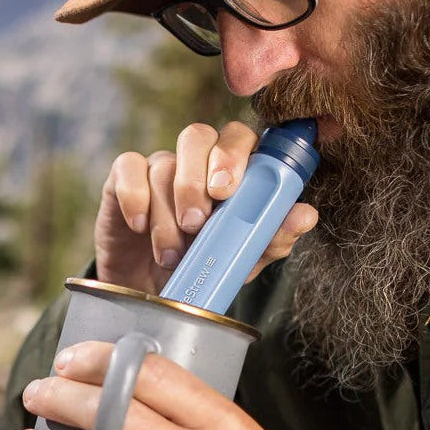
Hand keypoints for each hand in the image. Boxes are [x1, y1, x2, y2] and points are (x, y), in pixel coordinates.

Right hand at [94, 120, 317, 293]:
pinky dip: (134, 198)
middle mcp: (195, 160)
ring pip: (162, 164)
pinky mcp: (123, 178)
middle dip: (196, 178)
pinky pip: (127, 168)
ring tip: (171, 254)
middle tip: (197, 221)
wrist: (154, 295)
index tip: (227, 192)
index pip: (239, 137)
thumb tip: (306, 215)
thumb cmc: (204, 268)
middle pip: (197, 135)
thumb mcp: (241, 261)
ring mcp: (159, 166)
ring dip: (166, 213)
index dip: (234, 155)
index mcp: (231, 170)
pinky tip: (139, 227)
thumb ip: (272, 238)